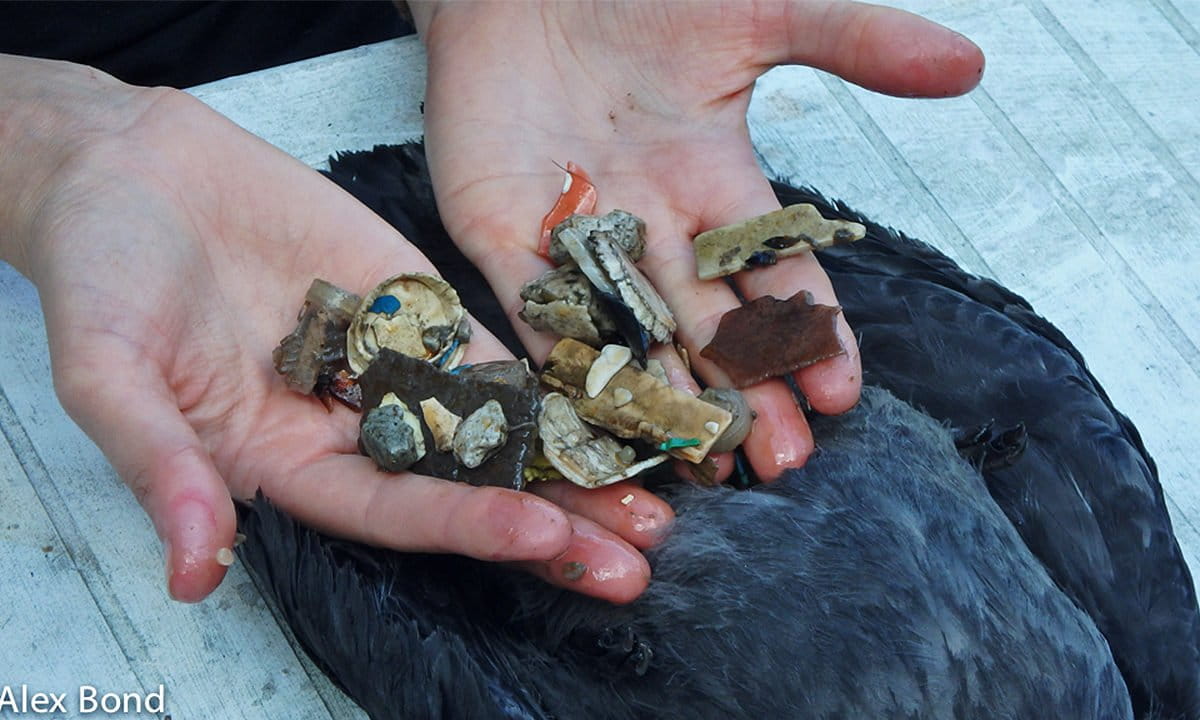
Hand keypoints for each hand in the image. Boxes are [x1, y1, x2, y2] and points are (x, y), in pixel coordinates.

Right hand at [0, 55, 670, 603]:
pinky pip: (492, 346)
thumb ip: (162, 468)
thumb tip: (190, 573)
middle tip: (638, 553)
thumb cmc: (102, 277)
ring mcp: (392, 367)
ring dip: (573, 459)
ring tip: (655, 491)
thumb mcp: (109, 375)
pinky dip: (555, 374)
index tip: (540, 534)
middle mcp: (352, 430)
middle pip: (465, 485)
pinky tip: (615, 398)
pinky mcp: (416, 308)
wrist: (131, 175)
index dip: (465, 524)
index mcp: (286, 465)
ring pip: (497, 423)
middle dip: (552, 520)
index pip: (393, 512)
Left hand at [413, 0, 983, 477]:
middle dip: (748, 394)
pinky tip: (591, 416)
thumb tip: (967, 66)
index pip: (774, 276)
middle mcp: (654, 226)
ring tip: (703, 462)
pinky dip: (558, 361)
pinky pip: (532, 308)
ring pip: (631, 335)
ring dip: (667, 401)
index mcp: (715, 183)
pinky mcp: (501, 234)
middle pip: (710, 327)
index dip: (810, 334)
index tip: (842, 392)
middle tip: (783, 461)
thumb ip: (853, 42)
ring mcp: (578, 238)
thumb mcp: (757, 13)